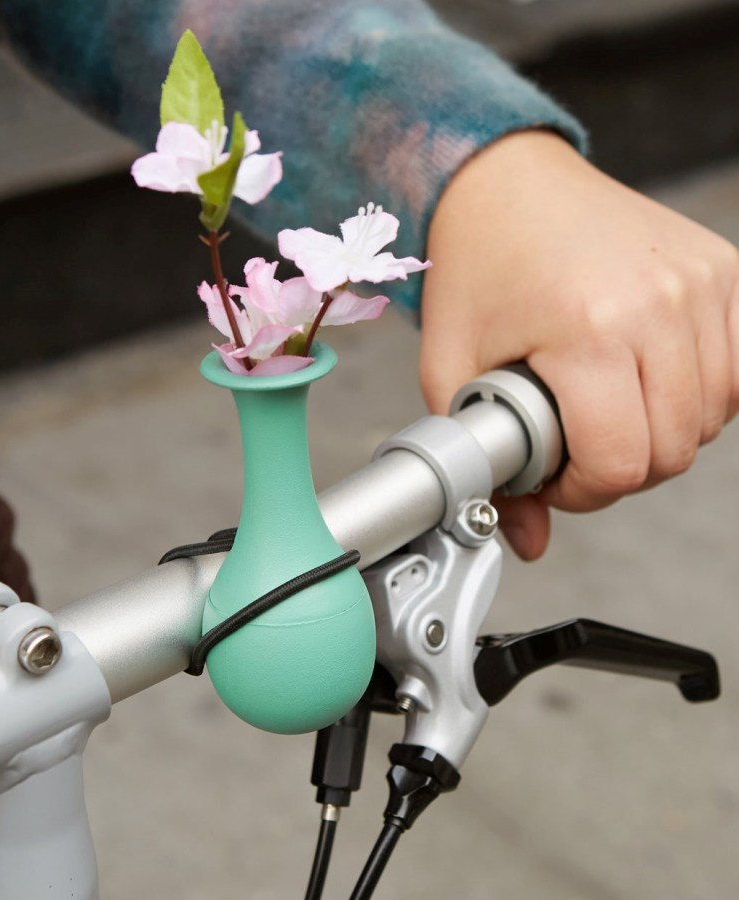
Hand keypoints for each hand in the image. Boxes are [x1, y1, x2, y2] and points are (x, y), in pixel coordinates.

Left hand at [419, 131, 738, 559]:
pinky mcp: (727, 270)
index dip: (581, 491)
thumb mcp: (452, 370)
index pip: (622, 465)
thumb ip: (485, 462)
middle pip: (674, 451)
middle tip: (571, 443)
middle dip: (617, 468)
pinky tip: (648, 380)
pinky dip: (700, 394)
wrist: (506, 184)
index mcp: (589, 330)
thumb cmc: (476, 269)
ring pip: (714, 418)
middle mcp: (662, 303)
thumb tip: (529, 540)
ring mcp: (704, 282)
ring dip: (659, 432)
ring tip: (603, 404)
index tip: (550, 472)